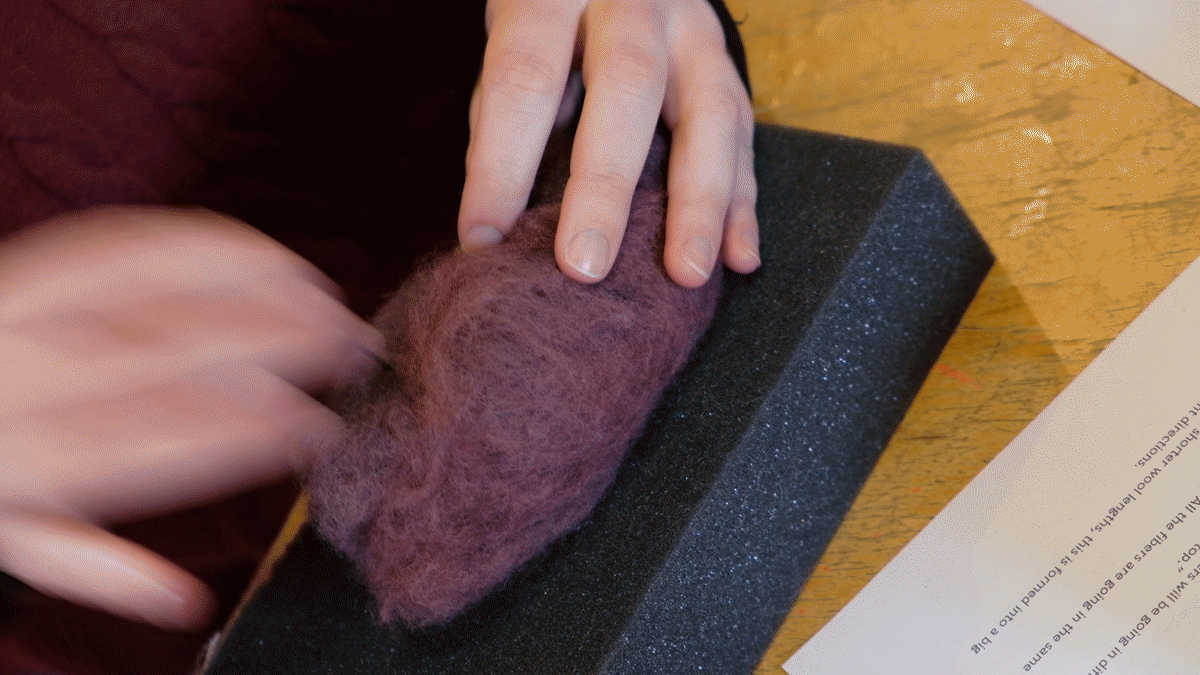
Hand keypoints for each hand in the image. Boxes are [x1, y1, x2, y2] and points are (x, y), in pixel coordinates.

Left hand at [0, 207, 381, 629]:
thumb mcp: (20, 539)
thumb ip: (103, 571)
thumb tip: (192, 603)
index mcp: (36, 461)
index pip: (169, 441)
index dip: (257, 433)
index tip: (321, 429)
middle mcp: (32, 376)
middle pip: (176, 349)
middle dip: (281, 344)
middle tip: (353, 349)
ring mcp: (32, 308)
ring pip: (161, 284)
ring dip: (260, 287)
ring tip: (329, 301)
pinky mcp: (39, 261)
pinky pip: (136, 241)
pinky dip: (212, 245)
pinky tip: (270, 259)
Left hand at [458, 0, 759, 286]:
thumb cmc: (550, 24)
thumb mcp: (513, 43)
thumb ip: (504, 118)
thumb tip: (495, 227)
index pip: (525, 80)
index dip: (501, 165)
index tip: (482, 240)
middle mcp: (633, 3)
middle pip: (627, 87)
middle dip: (604, 186)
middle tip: (585, 266)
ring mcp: (693, 31)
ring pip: (709, 114)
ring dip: (699, 204)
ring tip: (686, 275)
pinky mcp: (729, 65)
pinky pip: (745, 136)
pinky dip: (743, 203)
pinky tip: (739, 257)